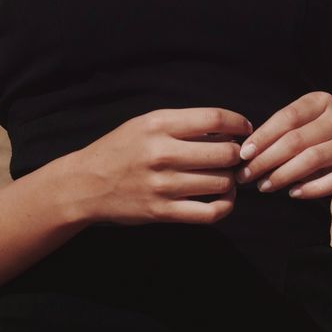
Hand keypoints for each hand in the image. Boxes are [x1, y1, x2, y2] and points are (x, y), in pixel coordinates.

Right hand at [72, 106, 252, 226]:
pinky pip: (208, 213)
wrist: (87, 183)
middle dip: (238, 154)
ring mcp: (164, 185)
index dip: (237, 123)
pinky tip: (224, 198)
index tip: (245, 128)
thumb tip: (223, 130)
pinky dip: (225, 206)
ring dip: (232, 180)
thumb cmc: (120, 149)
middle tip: (237, 156)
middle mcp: (163, 153)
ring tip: (229, 176)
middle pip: (224, 153)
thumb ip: (181, 124)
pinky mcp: (163, 212)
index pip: (214, 119)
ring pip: (220, 182)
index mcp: (159, 124)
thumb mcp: (145, 123)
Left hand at [236, 91, 331, 204]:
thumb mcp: (300, 134)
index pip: (287, 116)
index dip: (263, 136)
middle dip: (266, 159)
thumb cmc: (317, 148)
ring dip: (283, 175)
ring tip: (264, 187)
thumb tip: (244, 152)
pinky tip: (292, 194)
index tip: (243, 154)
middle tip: (246, 176)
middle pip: (296, 139)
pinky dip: (310, 189)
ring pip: (311, 158)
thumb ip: (278, 137)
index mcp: (321, 101)